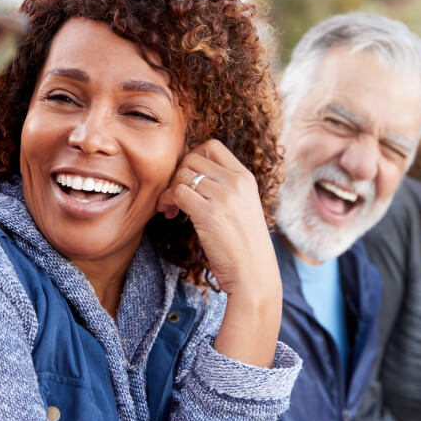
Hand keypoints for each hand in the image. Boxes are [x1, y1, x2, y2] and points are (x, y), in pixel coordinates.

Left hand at [157, 139, 281, 366]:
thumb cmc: (245, 246)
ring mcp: (223, 197)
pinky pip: (177, 192)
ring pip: (182, 174)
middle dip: (177, 174)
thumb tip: (191, 175)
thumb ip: (224, 188)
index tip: (187, 178)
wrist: (254, 274)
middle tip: (174, 196)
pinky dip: (167, 201)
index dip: (192, 156)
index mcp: (245, 177)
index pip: (212, 146)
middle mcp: (235, 182)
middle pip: (192, 157)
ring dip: (169, 190)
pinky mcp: (208, 214)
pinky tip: (170, 214)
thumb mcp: (243, 207)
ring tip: (171, 208)